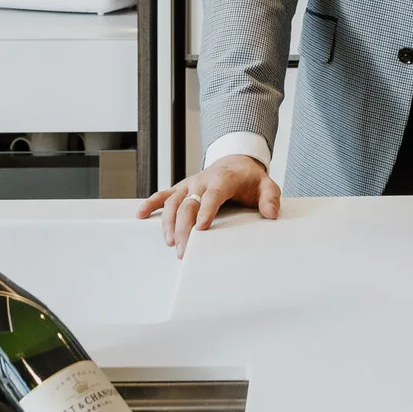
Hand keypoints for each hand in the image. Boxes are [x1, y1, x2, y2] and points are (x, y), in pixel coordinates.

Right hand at [138, 154, 279, 256]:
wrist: (237, 161)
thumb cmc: (249, 178)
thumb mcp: (266, 185)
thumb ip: (270, 198)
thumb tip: (272, 213)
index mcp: (223, 179)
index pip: (213, 195)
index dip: (206, 210)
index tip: (201, 228)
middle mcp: (202, 180)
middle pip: (188, 203)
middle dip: (184, 227)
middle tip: (184, 250)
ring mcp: (190, 184)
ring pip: (173, 201)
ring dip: (169, 222)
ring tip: (170, 243)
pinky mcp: (182, 189)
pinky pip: (164, 194)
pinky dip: (151, 203)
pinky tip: (140, 215)